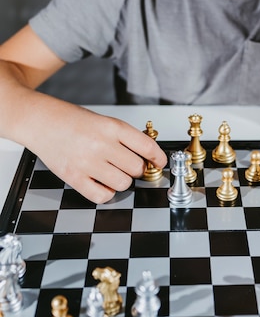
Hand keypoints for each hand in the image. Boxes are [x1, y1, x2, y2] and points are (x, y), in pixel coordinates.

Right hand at [29, 101, 166, 202]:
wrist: (42, 122)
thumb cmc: (72, 120)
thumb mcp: (104, 121)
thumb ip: (124, 137)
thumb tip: (147, 156)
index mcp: (112, 127)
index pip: (147, 146)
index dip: (158, 157)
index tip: (159, 162)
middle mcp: (101, 144)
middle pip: (137, 168)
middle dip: (137, 169)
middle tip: (130, 166)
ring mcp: (87, 162)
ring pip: (123, 184)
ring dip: (122, 181)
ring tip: (113, 172)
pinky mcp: (74, 177)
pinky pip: (102, 196)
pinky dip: (107, 193)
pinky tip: (102, 183)